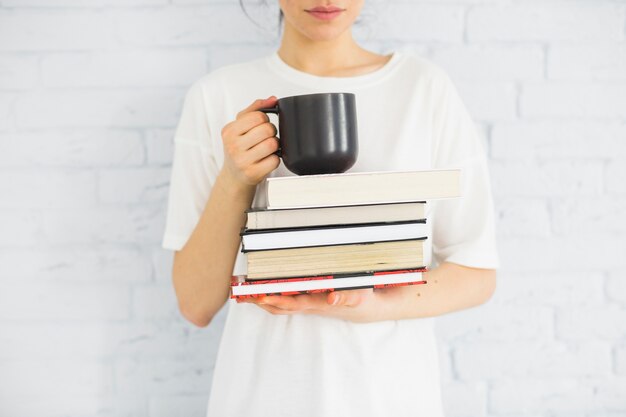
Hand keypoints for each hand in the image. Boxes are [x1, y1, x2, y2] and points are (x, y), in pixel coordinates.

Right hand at [220, 96, 279, 186]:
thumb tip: (273, 99)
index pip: (258, 116)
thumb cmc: (238, 149)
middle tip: (265, 137)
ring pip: (272, 144)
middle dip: (271, 132)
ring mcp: (242, 161)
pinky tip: (266, 159)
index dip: (264, 120)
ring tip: (266, 148)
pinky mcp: (253, 173)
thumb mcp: (239, 127)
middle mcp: (233, 146)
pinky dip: (275, 159)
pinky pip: (275, 160)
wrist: (233, 176)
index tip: (260, 126)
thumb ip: (255, 109)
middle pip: (267, 129)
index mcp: (229, 131)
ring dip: (274, 145)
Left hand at [239, 288, 385, 322]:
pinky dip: (275, 295)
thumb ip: (347, 297)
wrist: (373, 308)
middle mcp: (311, 306)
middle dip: (261, 301)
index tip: (260, 294)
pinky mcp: (313, 301)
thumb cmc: (364, 300)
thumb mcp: (361, 297)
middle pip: (280, 307)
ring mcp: (311, 304)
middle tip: (242, 293)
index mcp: (319, 304)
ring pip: (282, 304)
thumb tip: (332, 299)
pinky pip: (289, 300)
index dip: (275, 299)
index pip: (292, 303)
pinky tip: (266, 289)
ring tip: (247, 291)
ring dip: (264, 299)